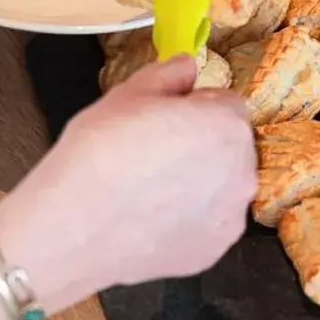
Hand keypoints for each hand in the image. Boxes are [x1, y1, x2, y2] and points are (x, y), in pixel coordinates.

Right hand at [0, 56, 256, 314]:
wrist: (76, 226)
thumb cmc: (101, 150)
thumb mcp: (127, 94)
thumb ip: (168, 75)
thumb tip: (188, 66)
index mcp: (227, 125)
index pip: (227, 105)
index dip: (195, 107)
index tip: (164, 118)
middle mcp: (242, 172)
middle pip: (229, 148)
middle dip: (202, 146)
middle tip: (153, 153)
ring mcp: (230, 218)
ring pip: (220, 189)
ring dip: (198, 184)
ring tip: (149, 190)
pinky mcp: (213, 253)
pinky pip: (207, 226)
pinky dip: (187, 221)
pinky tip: (149, 220)